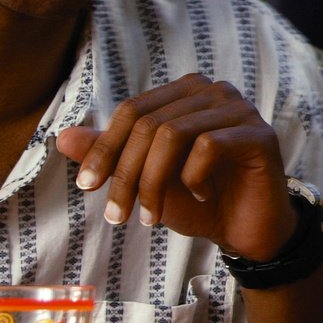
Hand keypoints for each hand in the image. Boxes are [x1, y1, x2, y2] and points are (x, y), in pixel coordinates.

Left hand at [56, 75, 295, 262]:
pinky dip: (194, 179)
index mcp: (185, 94)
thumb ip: (110, 155)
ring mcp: (240, 109)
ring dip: (153, 182)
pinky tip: (200, 197)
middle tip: (118, 216)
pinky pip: (209, 146)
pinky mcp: (259, 134)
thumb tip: (62, 137)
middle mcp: (214, 91)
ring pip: (174, 133)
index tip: (87, 187)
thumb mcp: (144, 180)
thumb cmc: (196, 201)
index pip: (132, 110)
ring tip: (152, 216)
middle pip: (149, 123)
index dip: (104, 148)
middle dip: (126, 174)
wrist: (244, 230)